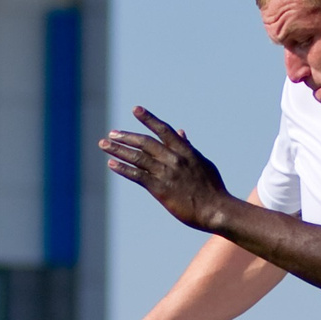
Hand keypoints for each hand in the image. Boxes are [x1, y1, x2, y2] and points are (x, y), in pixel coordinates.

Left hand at [102, 108, 233, 230]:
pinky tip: (111, 163)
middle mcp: (174, 158)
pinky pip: (137, 176)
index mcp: (185, 151)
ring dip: (118, 149)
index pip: (163, 130)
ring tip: (104, 144)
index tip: (135, 109)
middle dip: (126, 136)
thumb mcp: (203, 163)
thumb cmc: (212, 189)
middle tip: (111, 133)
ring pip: (137, 157)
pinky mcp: (160, 189)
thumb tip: (181, 132)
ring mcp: (166, 173)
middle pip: (145, 142)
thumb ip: (188, 147)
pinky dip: (123, 168)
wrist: (217, 210)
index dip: (149, 118)